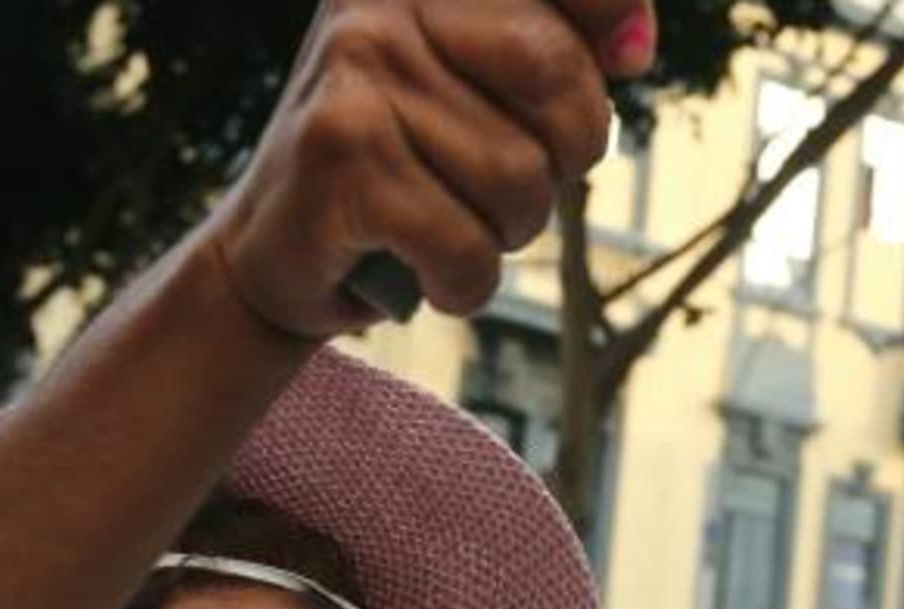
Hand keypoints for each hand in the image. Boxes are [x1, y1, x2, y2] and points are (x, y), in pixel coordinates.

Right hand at [206, 0, 655, 337]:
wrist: (267, 255)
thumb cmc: (393, 168)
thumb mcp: (468, 82)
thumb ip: (552, 43)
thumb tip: (635, 47)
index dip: (616, 16)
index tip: (628, 59)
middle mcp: (379, 1)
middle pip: (558, 78)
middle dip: (561, 159)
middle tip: (507, 184)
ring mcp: (356, 72)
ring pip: (519, 177)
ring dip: (503, 233)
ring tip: (446, 225)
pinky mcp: (344, 157)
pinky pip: (467, 247)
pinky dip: (463, 284)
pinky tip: (423, 273)